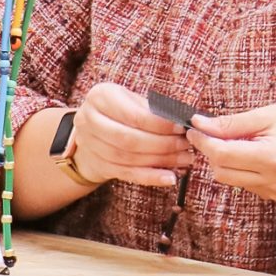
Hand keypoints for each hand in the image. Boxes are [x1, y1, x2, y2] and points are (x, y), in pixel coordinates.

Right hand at [66, 83, 196, 191]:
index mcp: (101, 97)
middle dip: (162, 144)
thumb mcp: (132, 100)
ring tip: (183, 160)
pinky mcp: (97, 164)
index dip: (160, 124)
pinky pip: (126, 174)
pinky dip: (150, 177)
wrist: (91, 131)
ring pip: (128, 158)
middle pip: (129, 139)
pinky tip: (169, 178)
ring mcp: (89, 144)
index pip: (134, 115)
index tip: (181, 128)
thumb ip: (152, 109)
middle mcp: (89, 119)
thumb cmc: (119, 111)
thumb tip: (183, 121)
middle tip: (185, 146)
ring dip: (159, 161)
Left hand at [187, 103, 275, 202]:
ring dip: (225, 159)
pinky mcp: (273, 196)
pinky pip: (242, 182)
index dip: (202, 140)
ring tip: (242, 140)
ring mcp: (274, 192)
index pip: (221, 154)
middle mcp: (272, 181)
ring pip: (228, 178)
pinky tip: (252, 152)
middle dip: (212, 149)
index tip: (194, 127)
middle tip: (215, 129)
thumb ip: (232, 123)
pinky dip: (239, 167)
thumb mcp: (268, 114)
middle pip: (220, 170)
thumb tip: (199, 125)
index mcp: (272, 158)